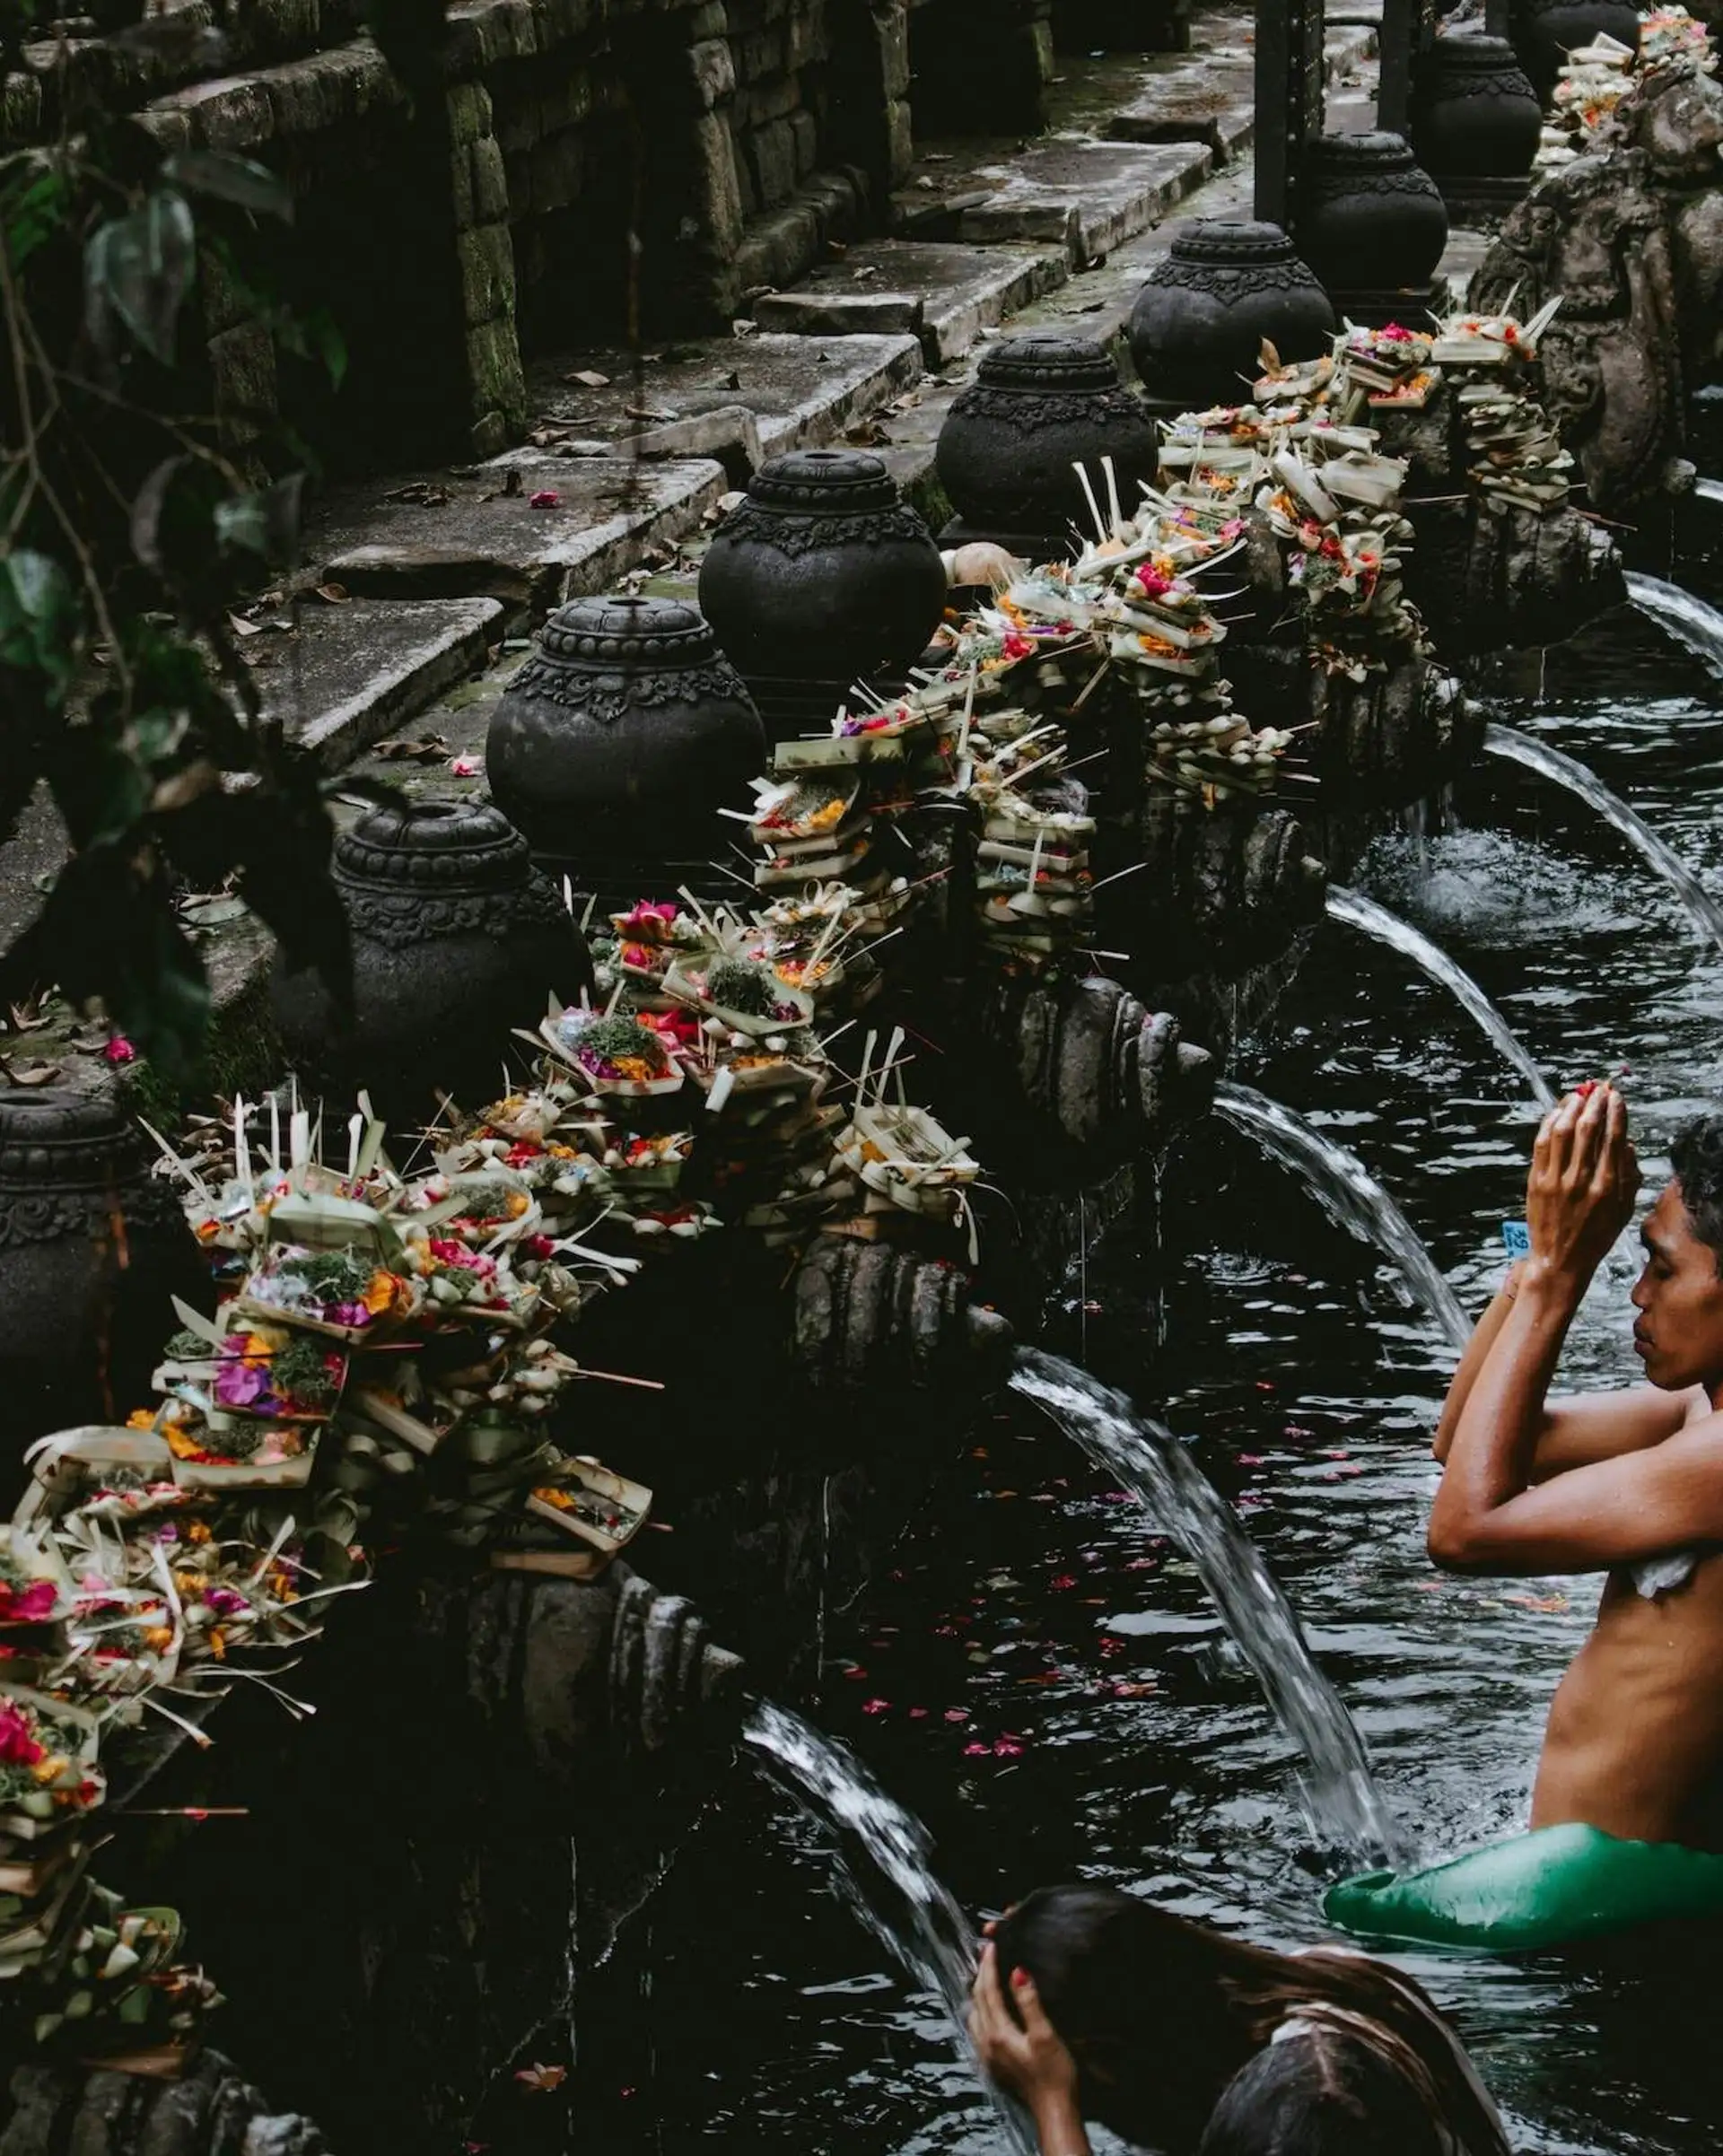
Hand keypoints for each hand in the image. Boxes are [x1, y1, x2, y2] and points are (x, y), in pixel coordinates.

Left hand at [968, 1941, 1079, 2118]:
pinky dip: (981, 2010)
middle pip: (977, 2000)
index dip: (989, 1966)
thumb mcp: (1045, 2035)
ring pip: (975, 2014)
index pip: (988, 1990)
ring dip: (978, 1992)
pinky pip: (978, 2029)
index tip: (991, 1946)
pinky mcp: (993, 2064)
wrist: (1053, 2110)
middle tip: (987, 1954)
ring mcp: (988, 2056)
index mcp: (998, 2034)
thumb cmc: (1055, 2075)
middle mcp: (987, 2044)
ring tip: (986, 1975)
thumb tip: (1017, 1972)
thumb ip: (1029, 2002)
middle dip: (981, 1974)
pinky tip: (989, 2009)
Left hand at [1527, 1083, 1638, 1288]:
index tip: (1616, 1096)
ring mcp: (1556, 1180)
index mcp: (1608, 1187)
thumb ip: (1629, 1176)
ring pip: (1562, 1131)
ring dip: (1571, 1107)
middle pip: (1588, 1129)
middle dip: (1595, 1103)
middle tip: (1599, 1089)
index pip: (1613, 1138)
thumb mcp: (1623, 1210)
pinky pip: (1541, 1144)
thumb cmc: (1595, 1236)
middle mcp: (1582, 1180)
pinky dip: (1549, 1123)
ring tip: (1579, 1094)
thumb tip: (1626, 1144)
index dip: (1615, 1112)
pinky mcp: (1536, 1181)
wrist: (1560, 1261)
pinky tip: (1557, 1112)